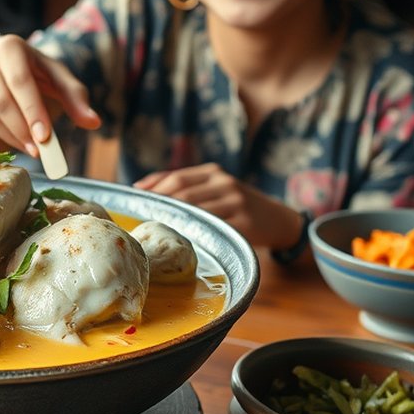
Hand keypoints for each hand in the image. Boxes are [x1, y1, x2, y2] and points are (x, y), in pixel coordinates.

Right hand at [0, 35, 100, 155]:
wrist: (4, 72)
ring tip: (35, 150)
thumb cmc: (37, 74)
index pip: (21, 82)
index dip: (33, 111)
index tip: (45, 136)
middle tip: (42, 150)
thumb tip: (94, 122)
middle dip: (24, 129)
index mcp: (11, 48)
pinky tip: (21, 143)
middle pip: (3, 101)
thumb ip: (77, 98)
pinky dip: (4, 137)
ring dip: (15, 137)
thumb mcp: (58, 79)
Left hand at [134, 162, 303, 248]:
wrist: (277, 219)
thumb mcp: (216, 187)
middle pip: (182, 194)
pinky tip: (182, 241)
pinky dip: (195, 234)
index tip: (135, 201)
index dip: (154, 189)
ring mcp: (235, 202)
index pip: (176, 178)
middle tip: (141, 220)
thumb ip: (185, 185)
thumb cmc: (238, 205)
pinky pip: (213, 229)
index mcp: (214, 172)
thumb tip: (140, 187)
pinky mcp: (244, 223)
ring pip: (195, 212)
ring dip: (173, 222)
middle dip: (159, 207)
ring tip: (155, 232)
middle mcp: (224, 183)